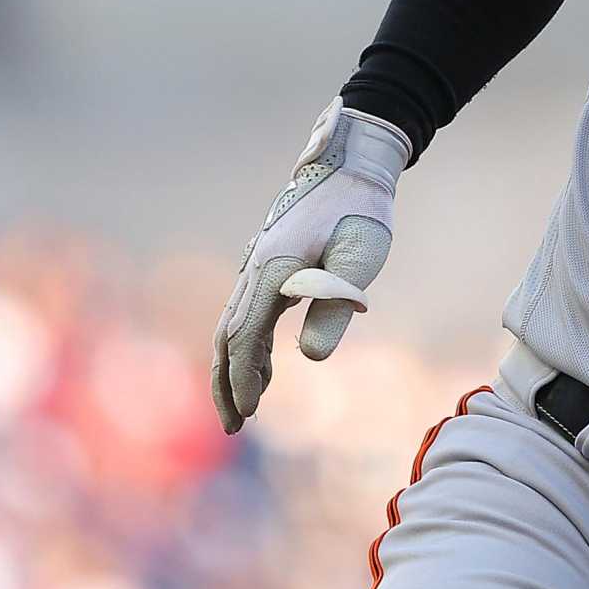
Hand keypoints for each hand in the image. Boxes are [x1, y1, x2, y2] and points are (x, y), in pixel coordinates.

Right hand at [211, 98, 410, 432]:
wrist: (352, 164)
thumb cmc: (361, 209)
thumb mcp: (360, 256)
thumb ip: (335, 302)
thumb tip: (309, 357)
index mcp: (273, 269)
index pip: (244, 337)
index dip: (241, 378)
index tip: (247, 414)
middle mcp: (255, 268)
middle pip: (226, 336)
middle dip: (227, 382)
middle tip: (235, 424)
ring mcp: (258, 265)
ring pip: (232, 324)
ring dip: (234, 366)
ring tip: (246, 406)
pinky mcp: (269, 264)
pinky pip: (248, 311)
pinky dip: (248, 343)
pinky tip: (265, 365)